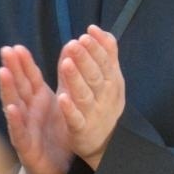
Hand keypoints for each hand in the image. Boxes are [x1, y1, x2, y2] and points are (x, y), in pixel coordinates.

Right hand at [0, 45, 72, 173]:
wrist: (57, 170)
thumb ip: (62, 80)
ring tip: (2, 72)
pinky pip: (19, 132)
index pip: (30, 78)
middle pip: (19, 87)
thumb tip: (68, 53)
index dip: (23, 63)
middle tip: (5, 51)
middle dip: (12, 69)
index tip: (16, 47)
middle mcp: (29, 111)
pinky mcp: (26, 147)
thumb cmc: (57, 135)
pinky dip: (15, 120)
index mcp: (39, 100)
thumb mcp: (63, 104)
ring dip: (8, 89)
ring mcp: (25, 128)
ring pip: (14, 105)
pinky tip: (12, 108)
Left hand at [56, 24, 124, 168]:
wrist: (106, 142)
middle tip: (76, 42)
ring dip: (76, 79)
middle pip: (95, 76)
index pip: (105, 61)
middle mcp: (105, 96)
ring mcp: (94, 113)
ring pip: (85, 95)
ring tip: (66, 63)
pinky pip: (75, 119)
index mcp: (112, 81)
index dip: (98, 47)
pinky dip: (70, 109)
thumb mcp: (107, 78)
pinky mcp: (81, 130)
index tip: (89, 32)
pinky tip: (61, 98)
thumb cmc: (102, 102)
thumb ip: (103, 55)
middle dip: (86, 58)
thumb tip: (97, 31)